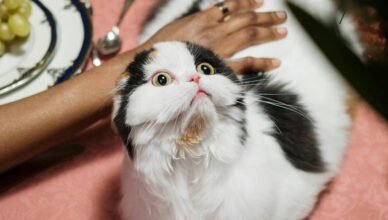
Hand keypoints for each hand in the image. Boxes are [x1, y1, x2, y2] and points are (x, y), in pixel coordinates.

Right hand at [144, 0, 286, 71]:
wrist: (152, 67)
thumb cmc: (162, 49)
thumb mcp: (178, 27)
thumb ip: (197, 21)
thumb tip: (211, 15)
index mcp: (202, 19)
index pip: (230, 6)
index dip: (247, 3)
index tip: (259, 2)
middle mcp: (214, 31)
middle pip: (246, 19)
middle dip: (265, 16)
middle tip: (280, 16)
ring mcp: (219, 48)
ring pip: (250, 35)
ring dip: (268, 31)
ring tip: (282, 30)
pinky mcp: (221, 68)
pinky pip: (247, 64)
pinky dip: (263, 63)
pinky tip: (275, 62)